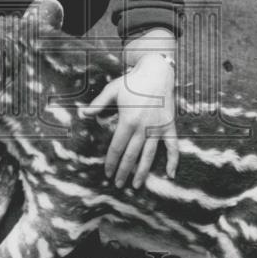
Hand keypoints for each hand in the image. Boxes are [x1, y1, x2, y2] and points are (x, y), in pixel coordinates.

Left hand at [84, 54, 177, 188]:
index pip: (117, 148)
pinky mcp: (169, 126)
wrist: (157, 72)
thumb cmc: (132, 81)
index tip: (107, 173)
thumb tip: (83, 114)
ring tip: (137, 185)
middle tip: (118, 184)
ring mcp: (158, 128)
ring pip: (149, 155)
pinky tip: (170, 174)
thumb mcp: (112, 90)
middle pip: (131, 156)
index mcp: (128, 121)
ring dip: (143, 172)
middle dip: (124, 171)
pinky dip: (173, 160)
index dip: (111, 162)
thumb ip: (98, 104)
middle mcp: (143, 128)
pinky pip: (173, 146)